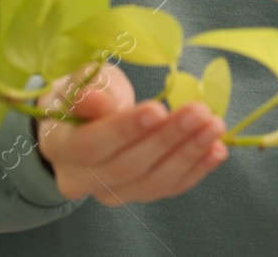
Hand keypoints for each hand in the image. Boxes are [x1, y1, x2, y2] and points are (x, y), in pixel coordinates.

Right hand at [34, 61, 227, 205]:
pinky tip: (217, 149)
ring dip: (189, 154)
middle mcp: (82, 179)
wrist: (83, 124)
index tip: (158, 108)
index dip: (125, 129)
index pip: (91, 144)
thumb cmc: (85, 95)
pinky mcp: (139, 194)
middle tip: (199, 112)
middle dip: (167, 139)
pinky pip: (170, 188)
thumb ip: (88, 90)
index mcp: (60, 146)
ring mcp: (113, 192)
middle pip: (128, 166)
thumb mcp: (78, 82)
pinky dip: (197, 169)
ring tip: (215, 126)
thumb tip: (98, 101)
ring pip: (153, 182)